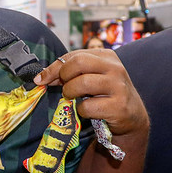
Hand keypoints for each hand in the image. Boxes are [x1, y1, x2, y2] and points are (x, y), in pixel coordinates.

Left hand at [33, 49, 148, 172]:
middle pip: (78, 63)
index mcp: (106, 56)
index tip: (41, 79)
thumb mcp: (90, 77)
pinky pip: (87, 106)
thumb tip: (40, 78)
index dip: (54, 68)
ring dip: (71, 93)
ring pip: (82, 83)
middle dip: (64, 77)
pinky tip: (89, 111)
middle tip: (64, 89)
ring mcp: (119, 87)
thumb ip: (69, 72)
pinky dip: (82, 111)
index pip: (73, 55)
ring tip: (75, 99)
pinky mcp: (118, 107)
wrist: (131, 117)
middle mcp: (115, 68)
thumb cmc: (104, 94)